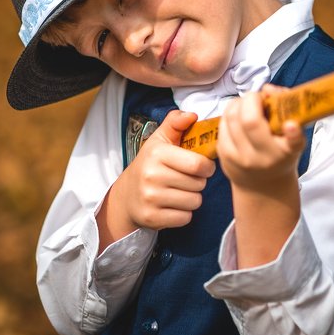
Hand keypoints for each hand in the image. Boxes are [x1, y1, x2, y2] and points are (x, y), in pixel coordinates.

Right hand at [97, 110, 215, 250]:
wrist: (126, 195)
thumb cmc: (150, 164)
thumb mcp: (159, 140)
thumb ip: (175, 122)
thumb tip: (192, 116)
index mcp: (157, 154)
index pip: (198, 164)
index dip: (207, 166)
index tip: (202, 166)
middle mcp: (151, 176)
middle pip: (199, 184)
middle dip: (198, 182)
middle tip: (186, 179)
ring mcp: (150, 199)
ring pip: (195, 202)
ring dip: (192, 198)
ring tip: (179, 191)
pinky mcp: (152, 218)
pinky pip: (186, 218)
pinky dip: (184, 213)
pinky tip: (172, 205)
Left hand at [217, 85, 305, 267]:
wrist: (262, 186)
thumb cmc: (280, 154)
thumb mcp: (293, 138)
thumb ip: (286, 110)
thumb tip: (267, 90)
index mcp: (283, 153)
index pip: (291, 143)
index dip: (292, 133)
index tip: (291, 125)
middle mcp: (260, 158)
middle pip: (248, 120)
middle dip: (251, 99)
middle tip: (258, 99)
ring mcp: (238, 158)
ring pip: (230, 117)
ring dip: (238, 103)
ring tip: (248, 105)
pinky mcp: (222, 155)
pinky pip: (222, 123)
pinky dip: (230, 114)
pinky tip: (239, 117)